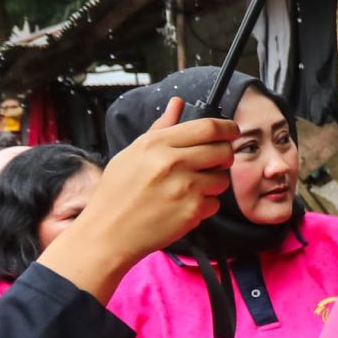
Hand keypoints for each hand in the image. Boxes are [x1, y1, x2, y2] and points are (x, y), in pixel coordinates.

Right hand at [39, 99, 235, 301]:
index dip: (227, 128)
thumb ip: (160, 128)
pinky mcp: (192, 211)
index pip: (208, 127)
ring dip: (213, 184)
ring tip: (189, 189)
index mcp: (157, 144)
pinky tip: (183, 207)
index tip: (230, 132)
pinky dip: (204, 207)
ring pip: (222, 178)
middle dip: (223, 157)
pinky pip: (214, 203)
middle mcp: (173, 162)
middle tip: (211, 164)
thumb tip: (177, 103)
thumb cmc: (116, 193)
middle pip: (223, 151)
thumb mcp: (132, 153)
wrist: (107, 233)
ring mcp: (185, 187)